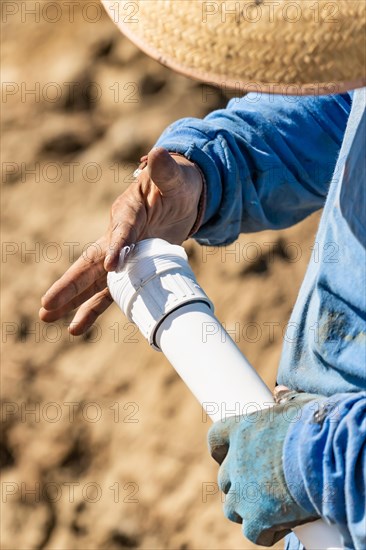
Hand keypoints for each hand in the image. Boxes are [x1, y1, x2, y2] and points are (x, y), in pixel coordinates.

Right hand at [39, 147, 202, 334]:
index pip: (122, 229)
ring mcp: (121, 254)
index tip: (111, 265)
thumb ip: (165, 170)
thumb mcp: (174, 175)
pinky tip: (76, 326)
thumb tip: (157, 154)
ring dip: (73, 299)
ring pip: (94, 280)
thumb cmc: (176, 184)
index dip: (117, 246)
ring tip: (46, 317)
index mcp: (128, 210)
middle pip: (90, 261)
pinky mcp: (129, 268)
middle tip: (46, 303)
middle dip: (70, 283)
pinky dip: (95, 307)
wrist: (180, 197)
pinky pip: (111, 291)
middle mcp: (118, 233)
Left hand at [207, 392, 322, 545]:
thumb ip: (286, 402)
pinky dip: (265, 532)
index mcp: (242, 429)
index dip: (221, 449)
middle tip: (262, 485)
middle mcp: (236, 461)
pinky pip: (253, 532)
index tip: (227, 454)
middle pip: (226, 478)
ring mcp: (244, 491)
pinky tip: (283, 526)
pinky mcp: (257, 518)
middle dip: (240, 483)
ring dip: (248, 509)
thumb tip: (281, 394)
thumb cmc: (316, 427)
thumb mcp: (299, 406)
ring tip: (271, 509)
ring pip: (233, 507)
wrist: (327, 456)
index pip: (216, 438)